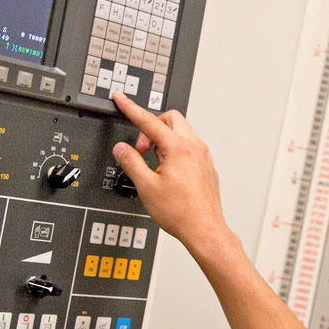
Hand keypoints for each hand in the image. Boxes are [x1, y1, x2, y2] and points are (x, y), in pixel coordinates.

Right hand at [111, 92, 230, 249]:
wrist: (204, 230)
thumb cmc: (181, 213)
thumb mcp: (146, 187)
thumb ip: (131, 163)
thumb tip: (122, 149)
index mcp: (178, 148)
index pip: (148, 120)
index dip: (131, 108)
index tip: (121, 98)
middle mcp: (194, 147)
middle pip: (169, 119)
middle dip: (151, 127)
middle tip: (140, 147)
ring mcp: (203, 155)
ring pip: (180, 132)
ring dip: (163, 139)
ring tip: (153, 164)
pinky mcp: (206, 165)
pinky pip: (189, 146)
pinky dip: (174, 150)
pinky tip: (167, 171)